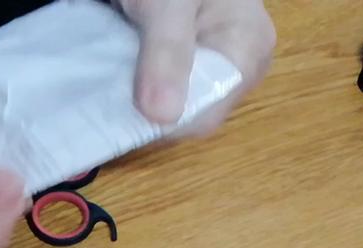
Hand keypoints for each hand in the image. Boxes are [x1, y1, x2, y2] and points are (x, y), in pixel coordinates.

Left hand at [117, 0, 276, 134]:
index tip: (122, 104)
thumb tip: (162, 117)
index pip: (205, 116)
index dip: (163, 121)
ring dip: (141, 94)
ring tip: (116, 71)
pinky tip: (121, 69)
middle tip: (113, 82)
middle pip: (191, 112)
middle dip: (150, 106)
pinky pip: (166, 86)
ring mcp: (217, 62)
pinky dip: (140, 81)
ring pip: (175, 102)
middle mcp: (239, 65)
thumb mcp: (169, 4)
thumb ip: (168, 53)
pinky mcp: (193, 59)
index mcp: (248, 50)